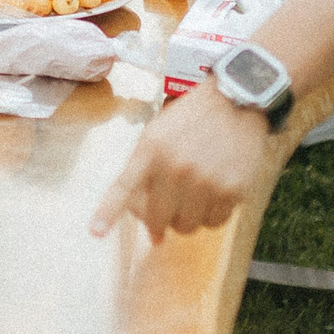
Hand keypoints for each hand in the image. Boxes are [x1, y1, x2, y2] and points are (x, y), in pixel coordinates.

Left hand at [90, 82, 280, 241]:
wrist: (237, 101)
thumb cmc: (193, 118)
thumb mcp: (158, 132)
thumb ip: (143, 166)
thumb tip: (139, 209)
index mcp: (152, 149)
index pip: (124, 187)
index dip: (108, 213)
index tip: (95, 232)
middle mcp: (176, 168)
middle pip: (157, 219)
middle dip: (157, 221)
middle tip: (165, 211)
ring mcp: (205, 182)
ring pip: (186, 227)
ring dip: (185, 219)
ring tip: (192, 197)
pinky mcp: (232, 191)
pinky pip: (213, 223)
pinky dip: (211, 215)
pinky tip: (214, 194)